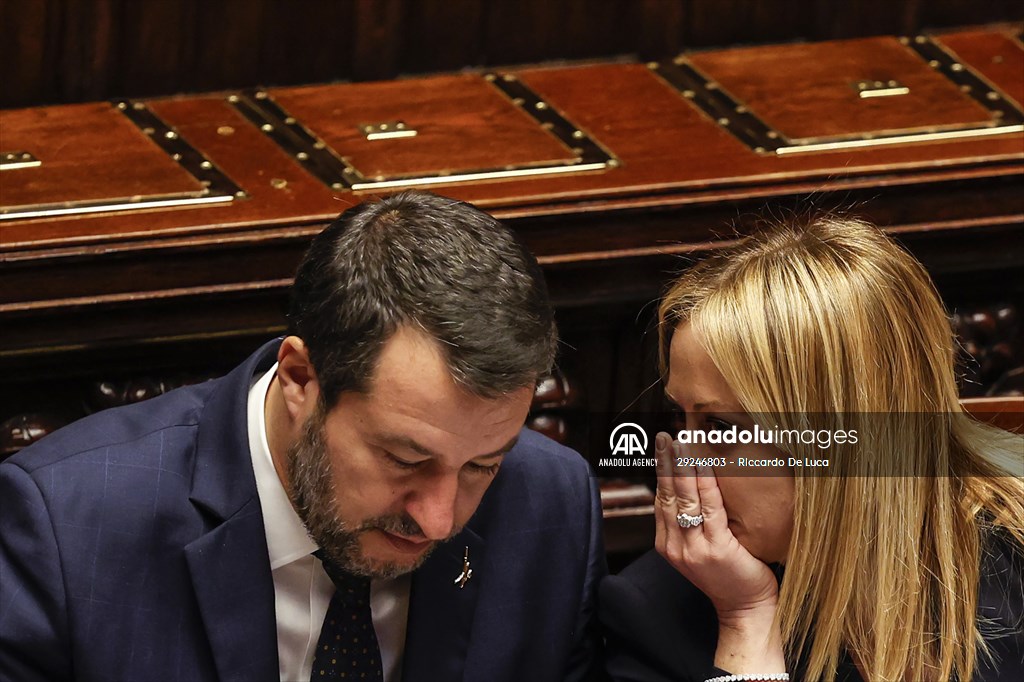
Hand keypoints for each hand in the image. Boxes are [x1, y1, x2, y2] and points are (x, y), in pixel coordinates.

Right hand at [653, 433, 777, 614]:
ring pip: (685, 498)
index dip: (661, 472)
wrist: (747, 610)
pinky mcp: (717, 549)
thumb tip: (693, 488)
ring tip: (681, 443)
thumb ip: (692, 524)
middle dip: (666, 463)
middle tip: (665, 437)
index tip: (663, 448)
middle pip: (667, 496)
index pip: (661, 501)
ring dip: (682, 467)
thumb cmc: (730, 576)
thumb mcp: (701, 549)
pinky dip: (706, 482)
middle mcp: (676, 547)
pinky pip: (710, 508)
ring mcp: (694, 549)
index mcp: (668, 545)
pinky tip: (705, 464)